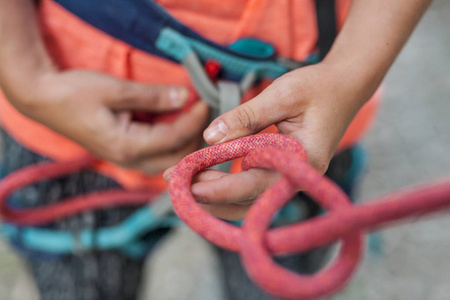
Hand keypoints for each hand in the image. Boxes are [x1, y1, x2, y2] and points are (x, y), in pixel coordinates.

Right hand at [9, 70, 208, 173]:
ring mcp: (127, 161)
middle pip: (177, 159)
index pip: (175, 139)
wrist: (44, 100)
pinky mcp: (125, 154)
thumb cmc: (74, 93)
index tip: (206, 101)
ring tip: (194, 118)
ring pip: (169, 161)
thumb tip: (185, 96)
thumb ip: (153, 97)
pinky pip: (157, 155)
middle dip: (195, 137)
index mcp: (127, 147)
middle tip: (204, 112)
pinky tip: (176, 123)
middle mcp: (129, 161)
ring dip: (185, 141)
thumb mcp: (116, 90)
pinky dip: (172, 142)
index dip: (195, 120)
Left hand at [165, 62, 365, 219]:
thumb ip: (247, 116)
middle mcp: (297, 178)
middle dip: (209, 193)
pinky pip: (252, 184)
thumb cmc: (319, 88)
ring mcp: (291, 178)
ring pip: (248, 196)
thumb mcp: (282, 95)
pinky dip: (227, 182)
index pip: (255, 183)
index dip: (219, 188)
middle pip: (248, 197)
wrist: (345, 86)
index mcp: (302, 162)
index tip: (188, 186)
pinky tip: (205, 174)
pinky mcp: (283, 172)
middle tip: (174, 183)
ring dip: (215, 191)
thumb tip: (210, 137)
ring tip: (183, 181)